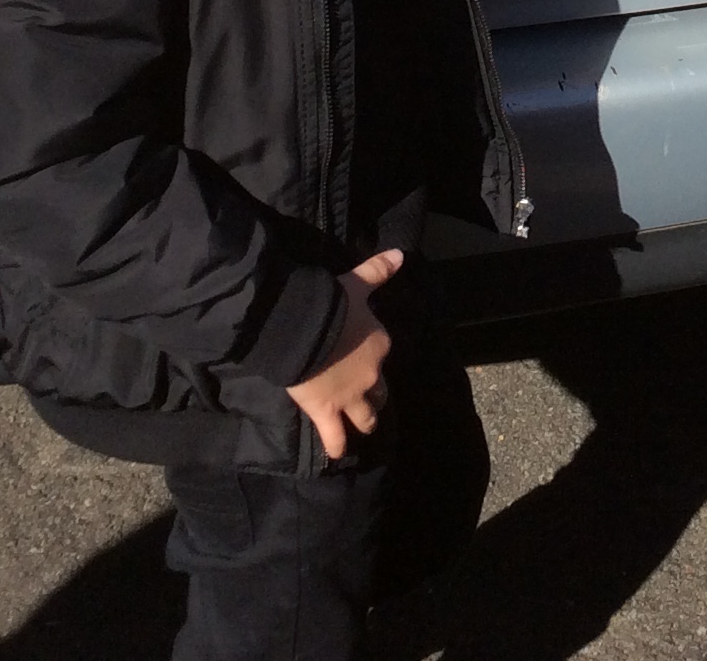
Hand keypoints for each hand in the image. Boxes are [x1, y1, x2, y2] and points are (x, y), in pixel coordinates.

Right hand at [285, 247, 402, 458]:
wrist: (305, 328)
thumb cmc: (332, 303)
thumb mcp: (358, 283)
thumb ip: (379, 270)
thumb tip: (401, 254)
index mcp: (379, 344)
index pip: (381, 353)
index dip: (372, 356)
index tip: (362, 354)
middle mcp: (371, 374)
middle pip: (379, 392)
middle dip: (375, 395)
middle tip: (366, 396)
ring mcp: (350, 397)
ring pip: (366, 417)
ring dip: (365, 421)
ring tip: (361, 425)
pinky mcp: (327, 412)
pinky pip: (335, 437)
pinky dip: (337, 446)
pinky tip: (338, 453)